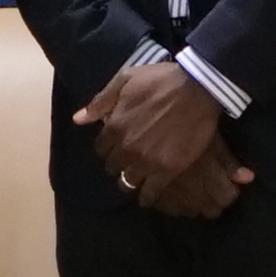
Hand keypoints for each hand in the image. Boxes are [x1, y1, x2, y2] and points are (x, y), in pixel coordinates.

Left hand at [76, 55, 248, 219]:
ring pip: (128, 182)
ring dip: (129, 180)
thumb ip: (101, 101)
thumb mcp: (125, 80)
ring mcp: (146, 162)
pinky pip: (150, 192)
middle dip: (117, 164)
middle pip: (112, 167)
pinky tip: (146, 196)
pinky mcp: (167, 170)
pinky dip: (146, 196)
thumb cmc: (161, 80)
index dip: (106, 148)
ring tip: (136, 177)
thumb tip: (77, 119)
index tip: (114, 146)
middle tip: (126, 161)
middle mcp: (126, 148)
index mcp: (114, 127)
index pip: (100, 148)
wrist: (197, 89)